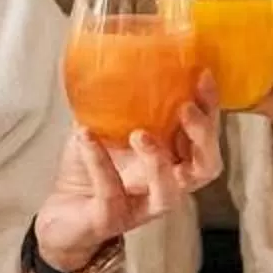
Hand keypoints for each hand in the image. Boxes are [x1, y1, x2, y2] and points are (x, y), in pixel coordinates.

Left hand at [35, 77, 223, 272]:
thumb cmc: (90, 170)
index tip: (203, 76)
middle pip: (206, 167)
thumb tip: (119, 53)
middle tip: (185, 109)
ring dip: (158, 160)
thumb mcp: (108, 128)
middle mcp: (166, 184)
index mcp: (172, 159)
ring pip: (169, 192)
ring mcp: (141, 206)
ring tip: (138, 134)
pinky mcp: (111, 219)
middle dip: (203, 137)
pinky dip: (99, 161)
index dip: (212, 109)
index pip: (206, 136)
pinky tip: (85, 135)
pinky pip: (111, 192)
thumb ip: (120, 101)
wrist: (60, 212)